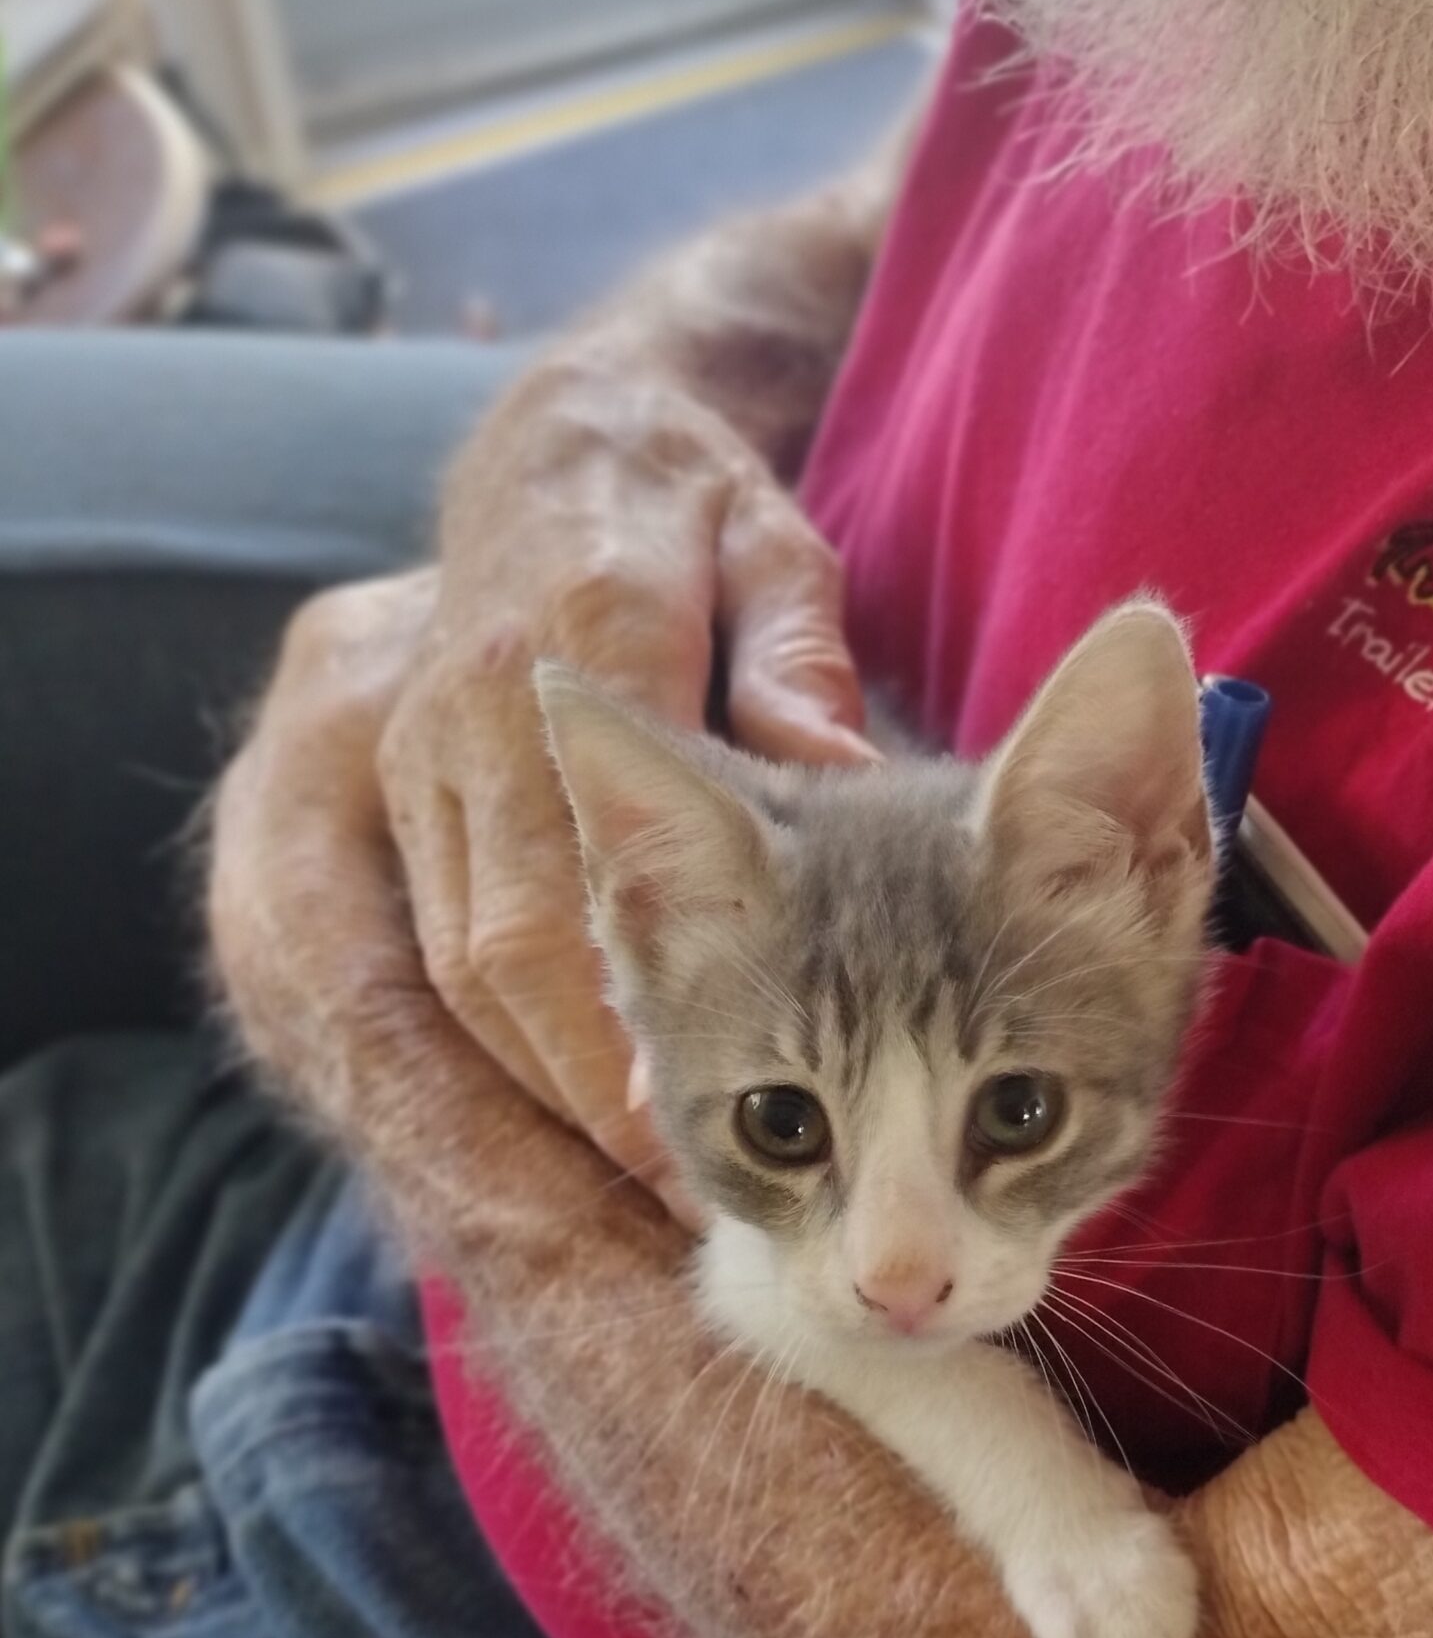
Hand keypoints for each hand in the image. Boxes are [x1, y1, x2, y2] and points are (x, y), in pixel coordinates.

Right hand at [376, 379, 875, 1217]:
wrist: (552, 439)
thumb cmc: (688, 503)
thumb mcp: (770, 550)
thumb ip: (797, 664)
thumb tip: (838, 772)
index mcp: (583, 631)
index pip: (594, 850)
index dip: (631, 1002)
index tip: (693, 1119)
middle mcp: (473, 707)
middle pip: (505, 941)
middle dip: (586, 1086)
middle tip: (680, 1198)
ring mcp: (417, 751)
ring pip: (452, 962)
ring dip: (539, 1084)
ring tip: (638, 1184)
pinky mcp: (390, 784)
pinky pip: (426, 945)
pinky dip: (500, 1040)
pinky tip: (576, 1108)